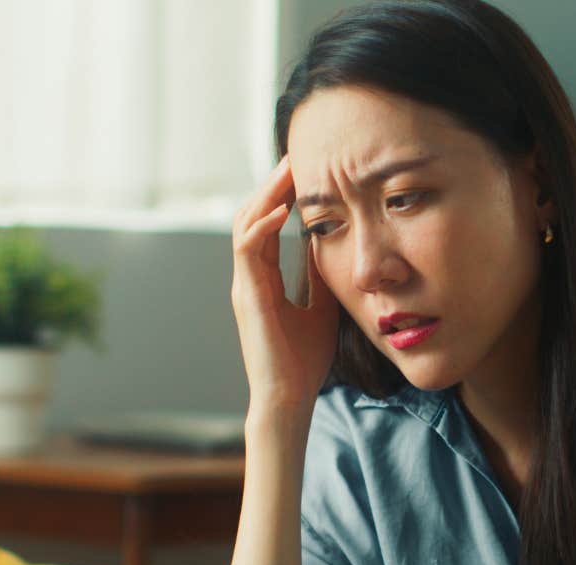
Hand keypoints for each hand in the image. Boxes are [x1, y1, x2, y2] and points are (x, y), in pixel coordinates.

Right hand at [230, 154, 339, 410]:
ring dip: (266, 195)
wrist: (289, 397)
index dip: (282, 196)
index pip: (267, 224)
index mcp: (263, 278)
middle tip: (295, 156)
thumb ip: (319, 275)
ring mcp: (244, 285)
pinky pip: (247, 250)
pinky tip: (283, 211)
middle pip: (253, 215)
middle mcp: (248, 277)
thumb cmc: (304, 360)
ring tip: (288, 171)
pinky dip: (262, 226)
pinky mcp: (248, 297)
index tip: (305, 171)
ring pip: (245, 224)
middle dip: (272, 185)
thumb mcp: (321, 305)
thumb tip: (331, 245)